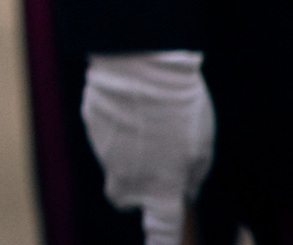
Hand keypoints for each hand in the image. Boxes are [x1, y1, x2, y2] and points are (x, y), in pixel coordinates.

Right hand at [81, 51, 212, 243]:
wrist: (140, 65)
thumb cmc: (180, 108)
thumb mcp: (202, 146)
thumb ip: (192, 175)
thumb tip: (182, 187)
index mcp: (161, 187)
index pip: (161, 230)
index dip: (160, 244)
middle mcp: (127, 177)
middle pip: (123, 198)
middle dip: (133, 190)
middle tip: (152, 164)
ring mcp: (104, 151)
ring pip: (115, 160)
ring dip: (129, 149)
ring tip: (149, 117)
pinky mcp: (91, 125)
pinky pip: (105, 133)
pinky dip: (117, 124)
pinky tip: (131, 103)